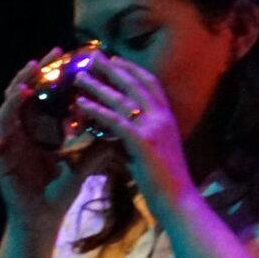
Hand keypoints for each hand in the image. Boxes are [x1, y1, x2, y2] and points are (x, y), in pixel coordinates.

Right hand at [0, 49, 102, 231]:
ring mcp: (8, 144)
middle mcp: (22, 132)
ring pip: (6, 113)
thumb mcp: (82, 169)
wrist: (43, 221)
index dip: (50, 74)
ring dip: (13, 97)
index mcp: (40, 129)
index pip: (43, 94)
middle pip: (22, 95)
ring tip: (25, 86)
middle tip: (45, 59)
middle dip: (31, 76)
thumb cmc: (59, 195)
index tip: (63, 55)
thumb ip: (98, 151)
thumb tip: (121, 132)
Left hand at [65, 51, 194, 220]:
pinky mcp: (143, 142)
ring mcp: (154, 128)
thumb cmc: (166, 183)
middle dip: (112, 68)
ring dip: (98, 85)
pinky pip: (116, 120)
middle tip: (93, 56)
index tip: (115, 60)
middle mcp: (162, 117)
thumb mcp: (154, 153)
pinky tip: (81, 104)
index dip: (132, 69)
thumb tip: (119, 135)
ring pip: (122, 99)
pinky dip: (97, 110)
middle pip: (134, 83)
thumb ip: (138, 139)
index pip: (150, 83)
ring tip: (79, 76)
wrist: (179, 201)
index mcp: (168, 117)